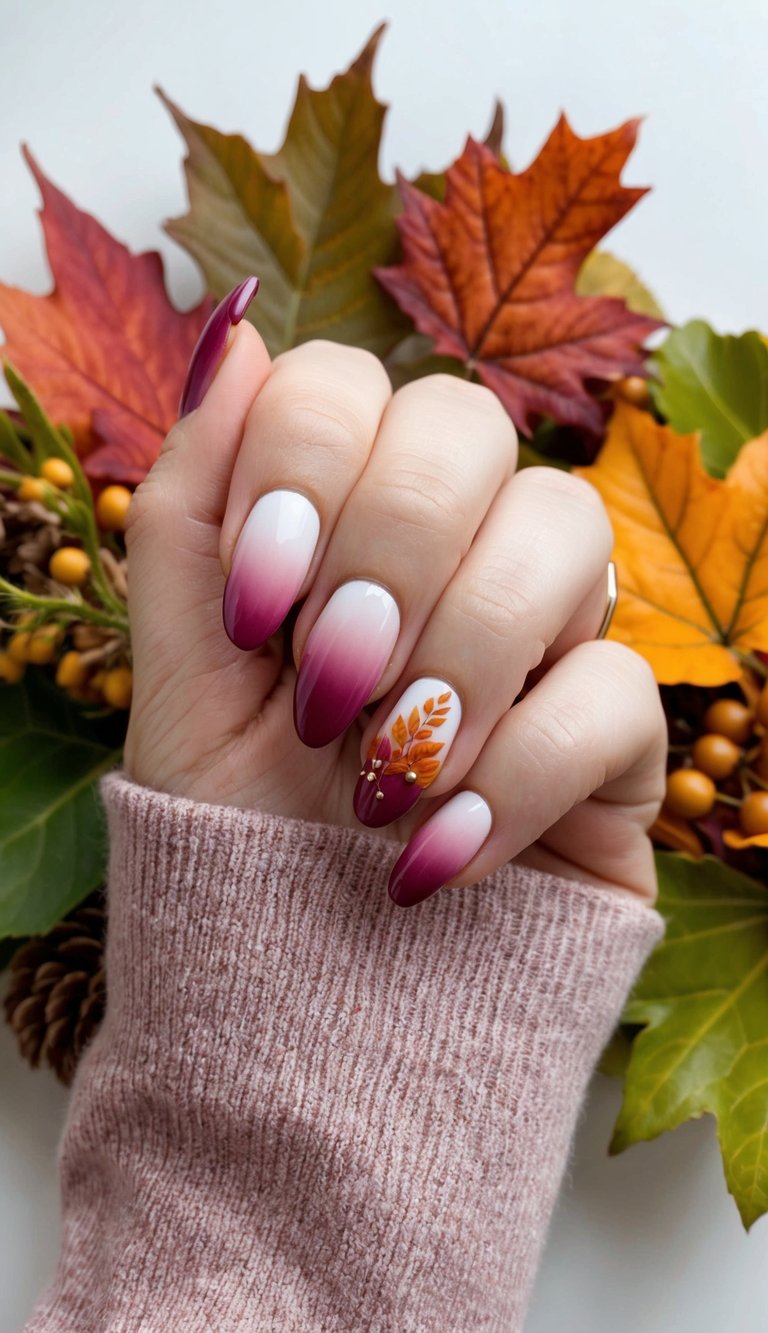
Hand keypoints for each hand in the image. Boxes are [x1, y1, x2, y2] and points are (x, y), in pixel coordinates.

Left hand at [123, 286, 666, 905]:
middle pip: (469, 427)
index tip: (255, 601)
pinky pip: (617, 689)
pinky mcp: (613, 739)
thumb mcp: (180, 674)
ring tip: (379, 773)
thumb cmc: (237, 830)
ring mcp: (543, 635)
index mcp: (341, 519)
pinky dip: (513, 773)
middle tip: (327, 679)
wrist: (303, 998)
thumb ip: (192, 507)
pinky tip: (437, 851)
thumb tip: (232, 330)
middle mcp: (451, 552)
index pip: (352, 384)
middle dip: (387, 548)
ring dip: (458, 653)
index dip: (303, 461)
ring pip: (566, 527)